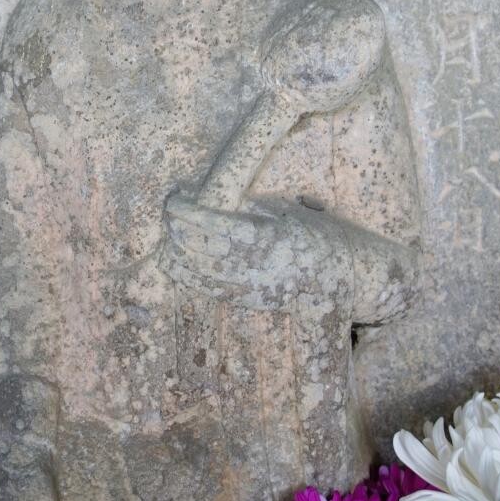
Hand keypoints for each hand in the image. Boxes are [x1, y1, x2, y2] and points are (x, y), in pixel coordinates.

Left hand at [163, 190, 347, 304]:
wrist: (334, 279)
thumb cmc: (311, 238)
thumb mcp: (286, 216)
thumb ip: (252, 211)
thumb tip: (214, 200)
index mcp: (269, 238)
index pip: (219, 226)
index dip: (191, 214)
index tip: (175, 201)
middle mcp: (258, 266)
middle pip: (204, 249)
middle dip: (178, 230)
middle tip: (167, 213)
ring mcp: (251, 287)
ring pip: (201, 273)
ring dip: (177, 253)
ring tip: (165, 236)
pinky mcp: (246, 300)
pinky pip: (208, 290)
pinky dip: (186, 275)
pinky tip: (172, 262)